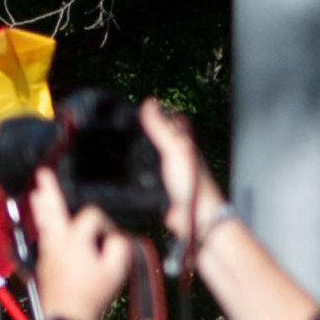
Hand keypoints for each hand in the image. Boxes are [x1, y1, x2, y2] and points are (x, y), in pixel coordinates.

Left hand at [26, 173, 136, 319]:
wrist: (67, 316)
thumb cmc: (91, 294)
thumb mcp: (117, 269)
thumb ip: (119, 245)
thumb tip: (114, 236)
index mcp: (74, 239)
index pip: (91, 216)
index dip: (105, 224)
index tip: (110, 240)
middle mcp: (56, 241)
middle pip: (53, 209)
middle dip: (50, 190)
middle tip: (43, 173)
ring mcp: (47, 251)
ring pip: (44, 222)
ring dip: (43, 205)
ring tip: (38, 191)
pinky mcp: (44, 262)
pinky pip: (44, 236)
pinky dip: (45, 225)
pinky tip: (44, 223)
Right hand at [140, 101, 218, 244]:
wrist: (195, 216)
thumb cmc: (193, 184)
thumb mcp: (174, 149)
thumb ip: (161, 128)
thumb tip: (149, 103)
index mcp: (183, 141)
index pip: (169, 120)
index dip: (155, 112)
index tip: (139, 107)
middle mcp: (177, 154)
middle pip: (159, 136)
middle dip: (145, 131)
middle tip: (129, 123)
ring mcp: (169, 171)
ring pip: (152, 156)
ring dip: (140, 153)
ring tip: (125, 145)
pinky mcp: (161, 187)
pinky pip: (147, 175)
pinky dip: (137, 173)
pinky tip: (129, 173)